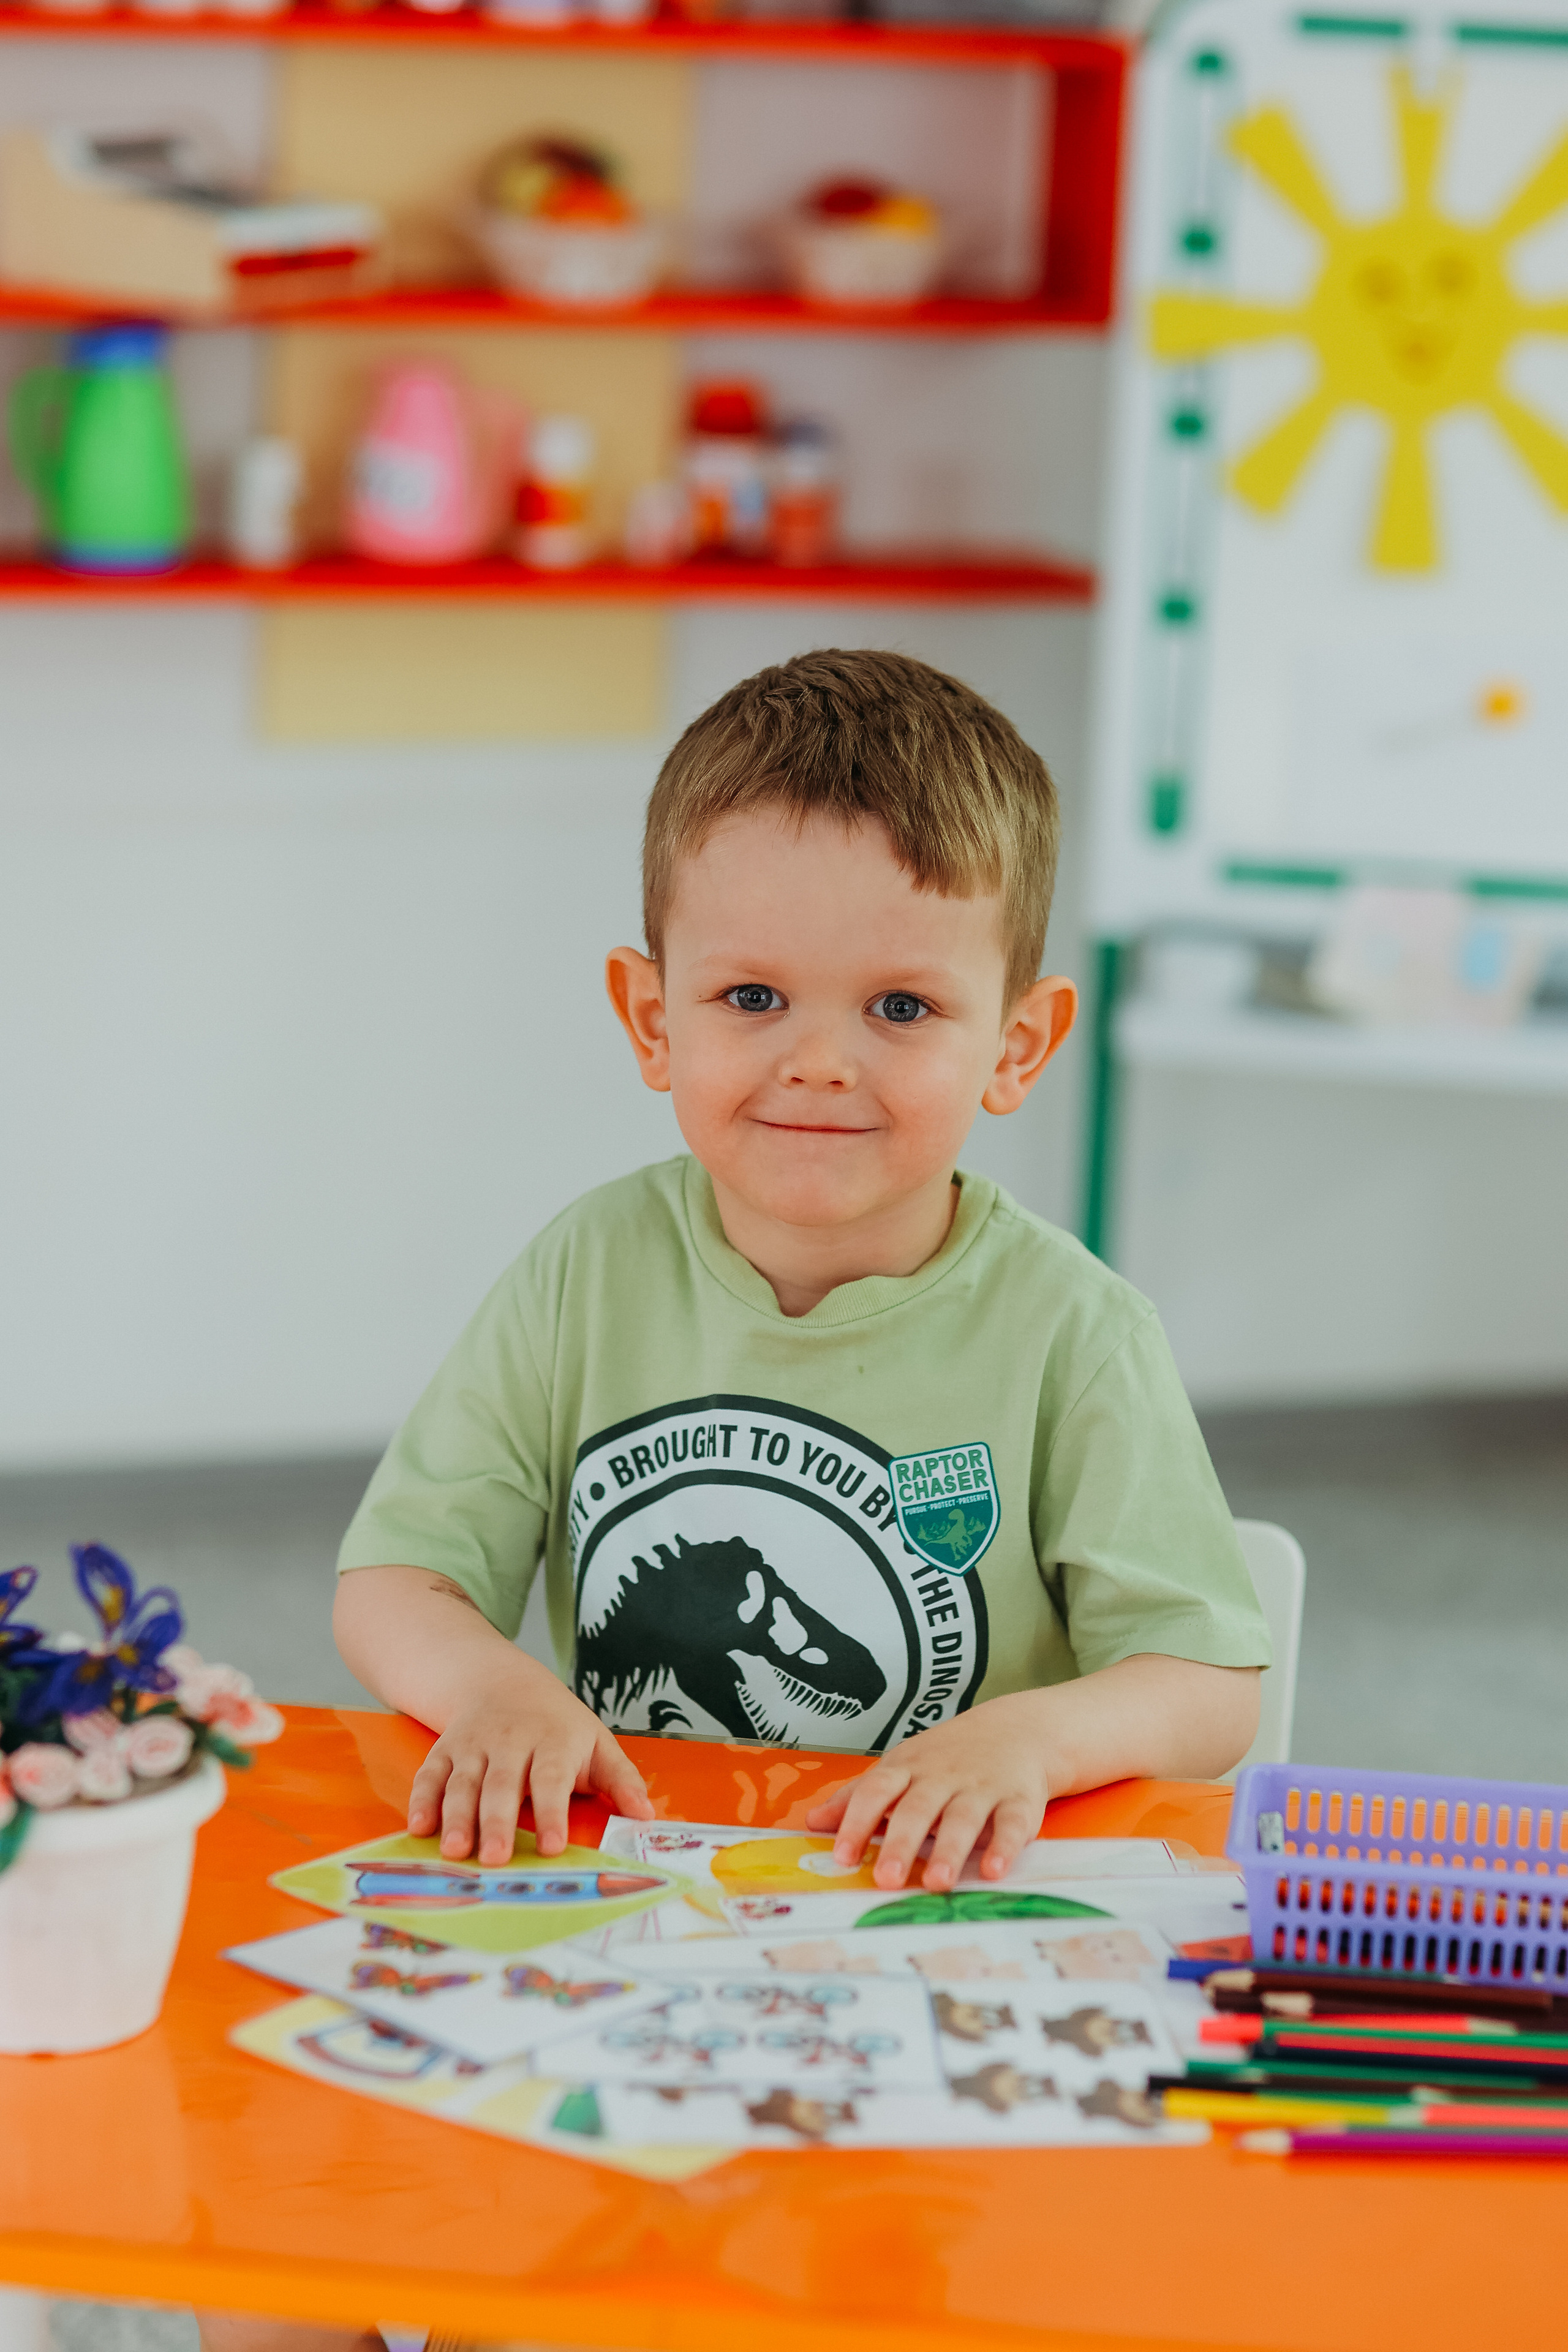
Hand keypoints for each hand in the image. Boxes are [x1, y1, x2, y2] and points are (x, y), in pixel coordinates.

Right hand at [407, 1658, 653, 1864]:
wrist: (501, 1680)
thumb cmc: (557, 1724)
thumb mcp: (596, 1741)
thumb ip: (621, 1779)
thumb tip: (646, 1814)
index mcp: (553, 1741)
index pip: (551, 1779)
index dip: (551, 1813)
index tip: (551, 1846)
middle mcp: (510, 1741)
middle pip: (502, 1784)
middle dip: (497, 1822)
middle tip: (495, 1858)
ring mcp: (474, 1744)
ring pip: (463, 1782)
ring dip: (456, 1816)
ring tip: (455, 1851)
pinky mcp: (445, 1749)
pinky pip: (430, 1774)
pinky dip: (422, 1799)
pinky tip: (419, 1828)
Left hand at [804, 1693, 1050, 1891]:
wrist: (1019, 1729)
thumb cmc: (947, 1757)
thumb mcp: (900, 1768)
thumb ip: (858, 1797)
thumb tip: (811, 1822)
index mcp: (908, 1768)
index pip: (876, 1790)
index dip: (857, 1821)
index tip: (841, 1856)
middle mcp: (943, 1777)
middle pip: (918, 1808)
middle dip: (901, 1843)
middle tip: (886, 1879)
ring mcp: (982, 1787)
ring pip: (963, 1818)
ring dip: (949, 1850)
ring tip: (937, 1883)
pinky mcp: (1019, 1801)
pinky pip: (1012, 1824)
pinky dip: (1004, 1847)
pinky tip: (993, 1871)